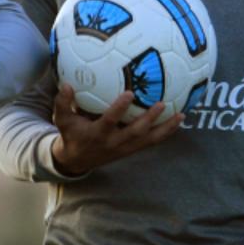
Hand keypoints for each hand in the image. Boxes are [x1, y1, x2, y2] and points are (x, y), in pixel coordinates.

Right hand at [49, 84, 181, 175]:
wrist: (77, 160)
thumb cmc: (72, 134)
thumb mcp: (62, 120)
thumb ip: (63, 103)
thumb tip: (66, 84)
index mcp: (97, 134)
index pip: (109, 121)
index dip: (119, 109)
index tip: (129, 93)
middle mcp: (114, 142)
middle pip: (135, 132)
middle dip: (149, 119)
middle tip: (161, 103)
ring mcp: (126, 148)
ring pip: (149, 140)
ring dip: (165, 128)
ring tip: (181, 115)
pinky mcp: (133, 150)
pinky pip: (152, 142)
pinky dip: (166, 132)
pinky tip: (179, 120)